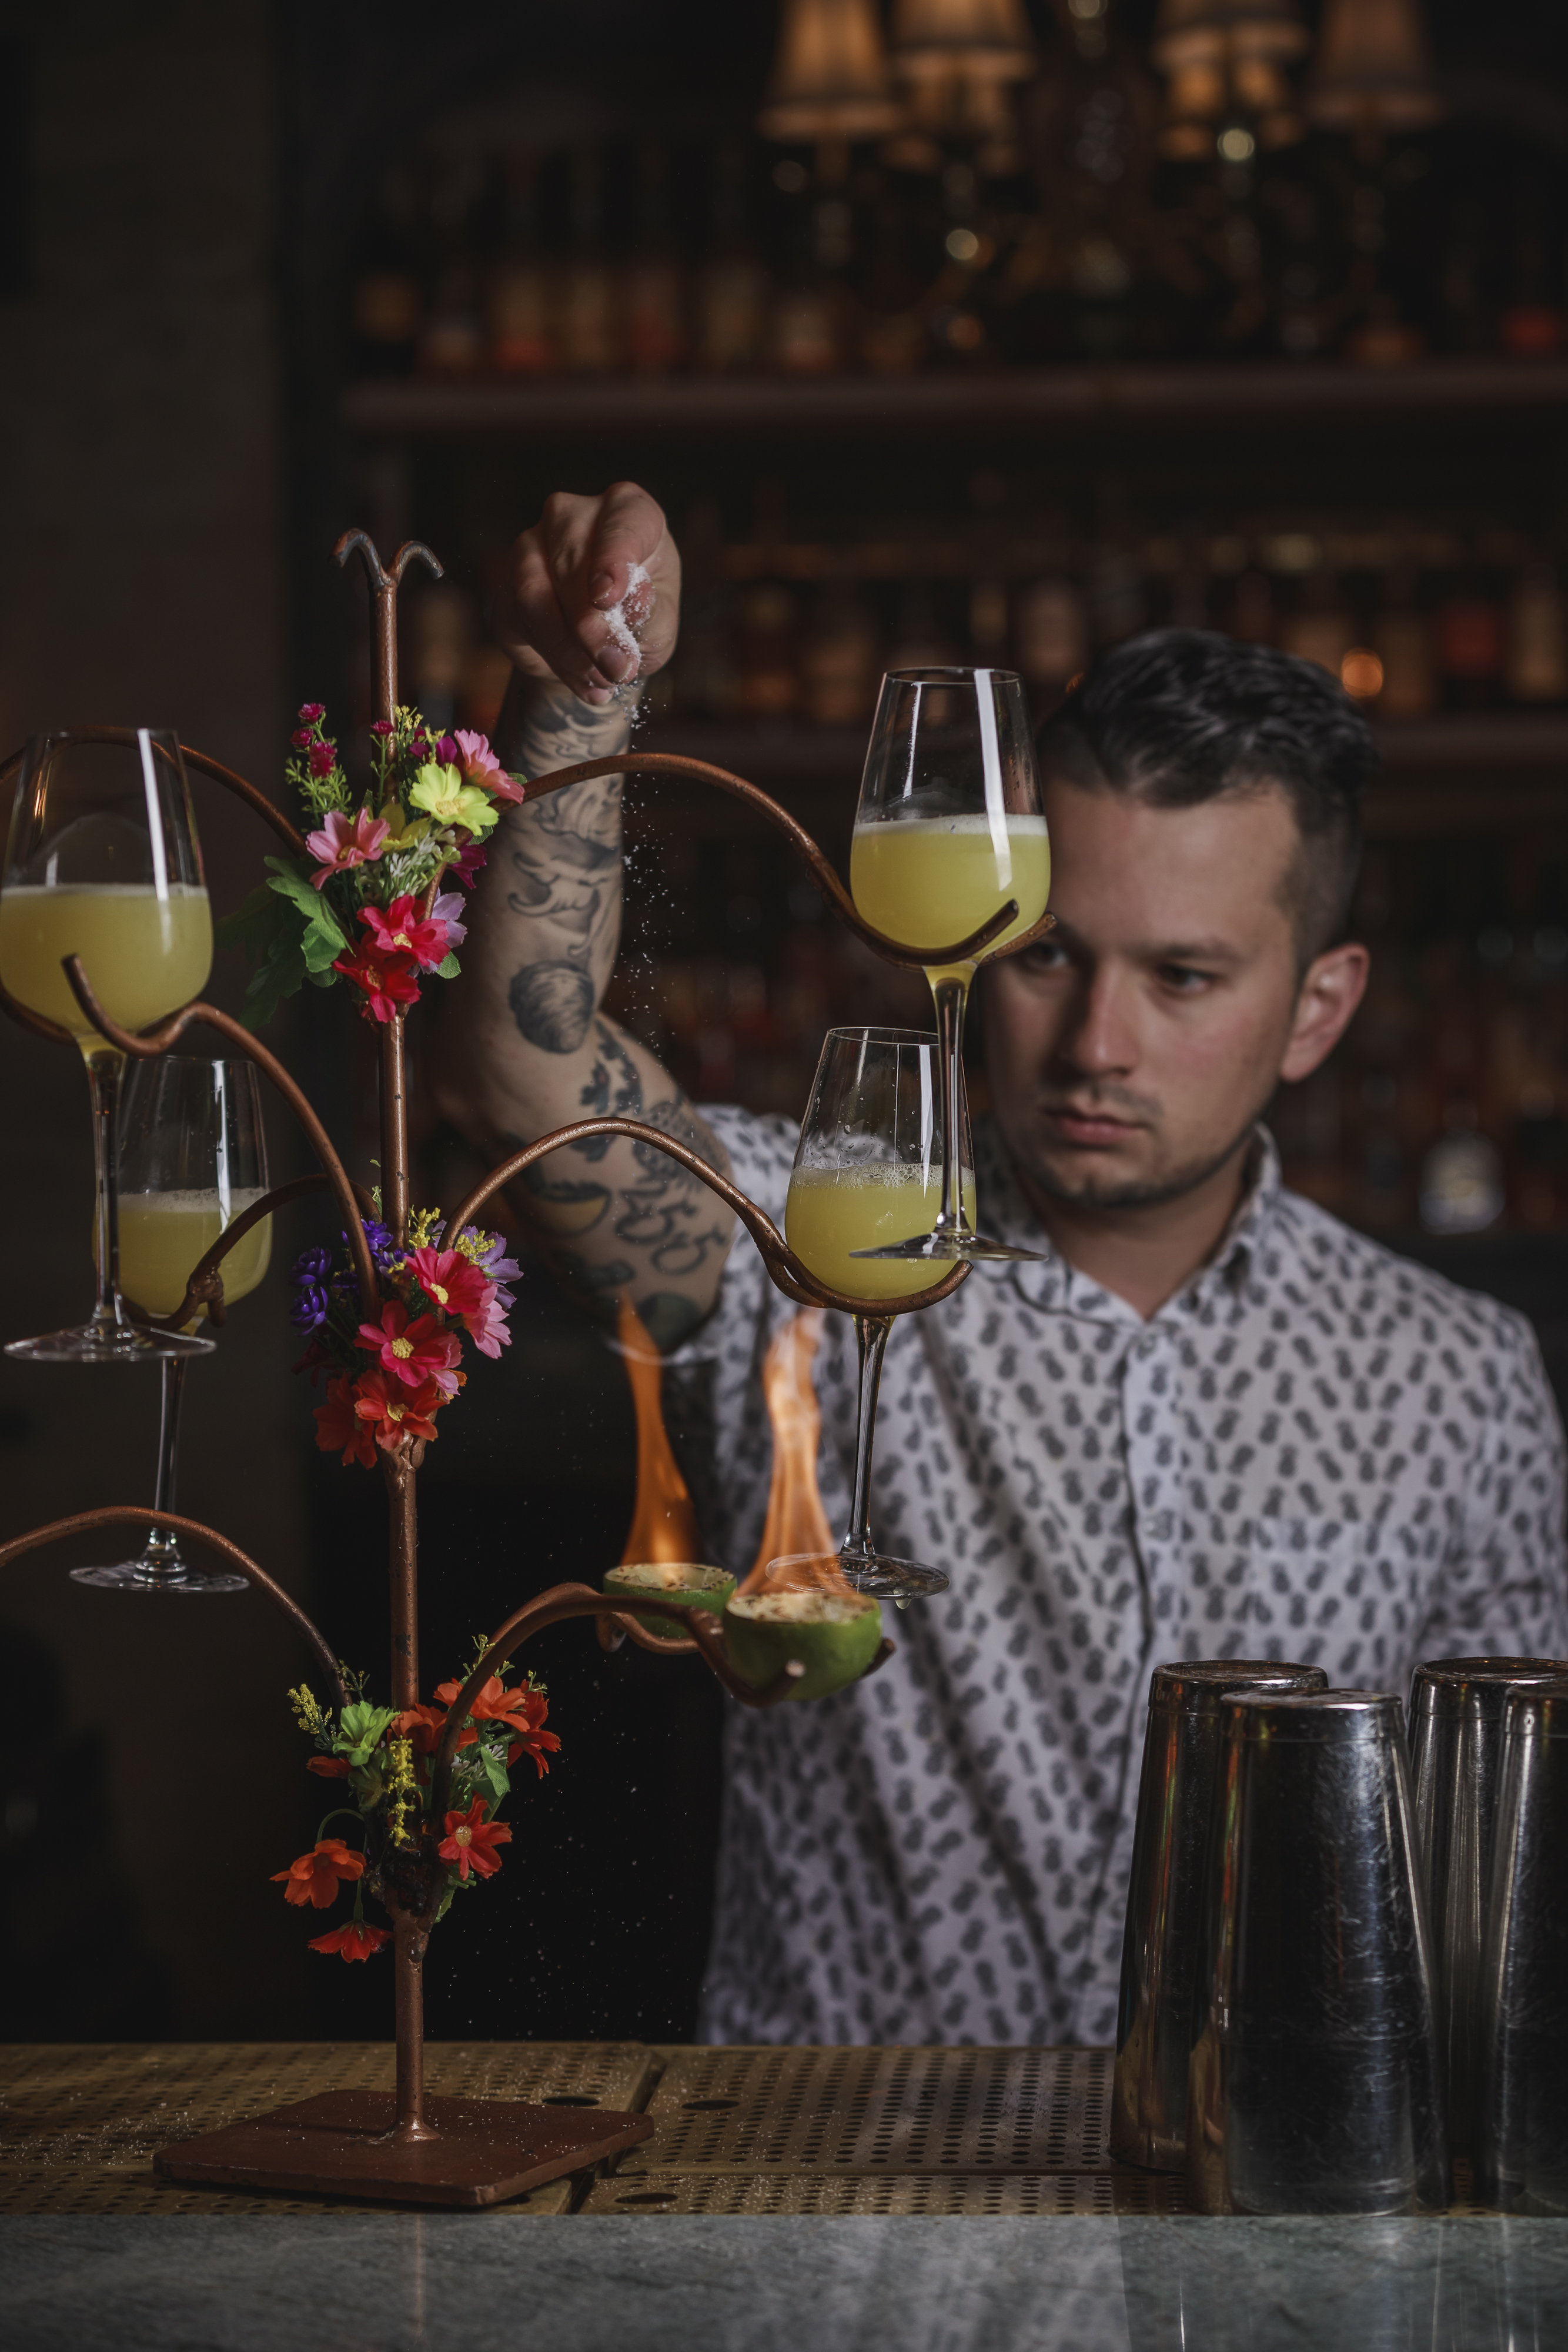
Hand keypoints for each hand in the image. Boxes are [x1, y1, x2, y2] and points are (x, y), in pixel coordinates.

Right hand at [495, 482, 681, 705]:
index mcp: (626, 510)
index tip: (608, 598)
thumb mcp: (660, 622)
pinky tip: (581, 681)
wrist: (600, 643)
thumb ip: (651, 614)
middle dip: (592, 628)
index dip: (613, 559)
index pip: (620, 524)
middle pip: (570, 565)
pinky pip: (519, 621)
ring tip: (601, 681)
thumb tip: (632, 603)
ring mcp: (530, 545)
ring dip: (569, 649)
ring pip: (535, 595)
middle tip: (616, 670)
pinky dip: (553, 660)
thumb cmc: (640, 617)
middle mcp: (572, 516)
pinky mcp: (505, 584)